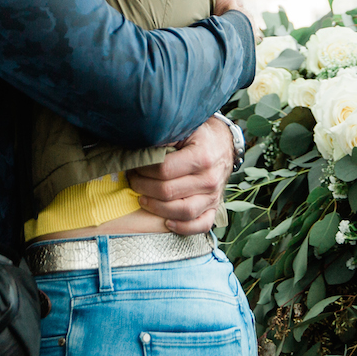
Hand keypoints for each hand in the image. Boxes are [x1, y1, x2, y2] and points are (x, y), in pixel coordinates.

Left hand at [127, 118, 236, 234]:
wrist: (224, 144)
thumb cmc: (200, 135)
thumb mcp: (185, 128)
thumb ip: (165, 137)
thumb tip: (139, 145)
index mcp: (201, 157)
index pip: (164, 170)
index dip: (143, 169)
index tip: (133, 165)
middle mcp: (209, 179)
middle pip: (168, 192)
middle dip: (143, 186)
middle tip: (132, 179)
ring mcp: (214, 196)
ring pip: (182, 212)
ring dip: (156, 208)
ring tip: (142, 199)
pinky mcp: (214, 207)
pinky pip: (201, 225)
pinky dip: (183, 228)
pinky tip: (167, 222)